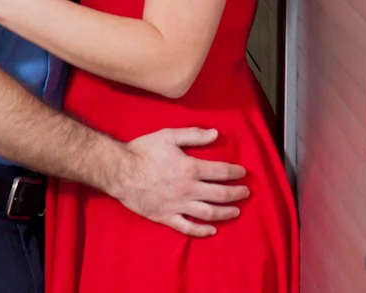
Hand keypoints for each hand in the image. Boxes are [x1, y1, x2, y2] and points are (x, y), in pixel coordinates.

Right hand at [113, 127, 249, 236]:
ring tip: (236, 210)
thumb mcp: (169, 136)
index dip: (235, 172)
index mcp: (190, 168)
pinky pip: (187, 227)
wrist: (119, 171)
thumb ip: (194, 135)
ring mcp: (177, 205)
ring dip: (226, 212)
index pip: (221, 171)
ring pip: (209, 212)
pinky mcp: (166, 217)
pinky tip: (212, 230)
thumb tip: (215, 133)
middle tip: (246, 192)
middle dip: (236, 193)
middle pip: (220, 194)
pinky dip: (202, 230)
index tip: (243, 172)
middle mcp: (188, 189)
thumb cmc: (143, 150)